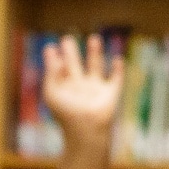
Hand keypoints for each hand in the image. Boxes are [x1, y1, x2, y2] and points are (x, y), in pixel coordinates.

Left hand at [42, 35, 123, 152]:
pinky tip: (117, 60)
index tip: (50, 48)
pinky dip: (118, 70)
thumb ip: (51, 74)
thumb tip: (57, 57)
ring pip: (95, 67)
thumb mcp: (52, 93)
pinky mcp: (110, 94)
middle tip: (67, 39)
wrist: (86, 130)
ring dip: (95, 53)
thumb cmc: (66, 114)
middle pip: (74, 65)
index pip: (57, 70)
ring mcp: (95, 90)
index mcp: (64, 89)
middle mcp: (79, 87)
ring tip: (94, 38)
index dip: (53, 59)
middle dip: (71, 53)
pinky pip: (116, 79)